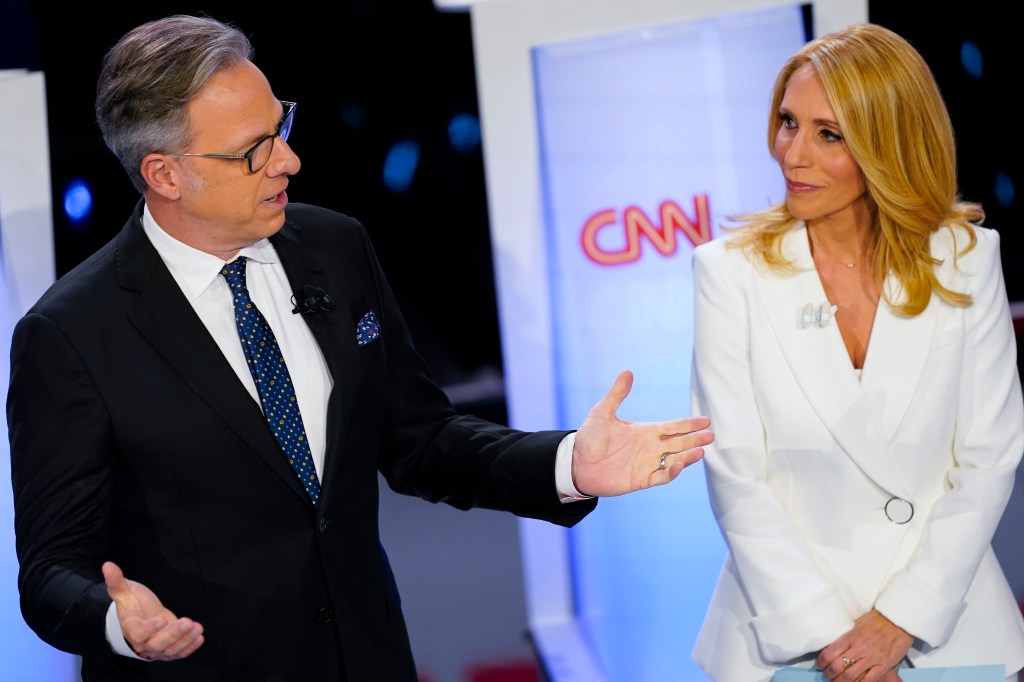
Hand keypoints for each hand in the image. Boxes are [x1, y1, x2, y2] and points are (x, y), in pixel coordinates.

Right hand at [103, 561, 204, 660]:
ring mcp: (156, 648)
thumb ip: (116, 580)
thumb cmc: (133, 603)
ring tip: (196, 628)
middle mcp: (143, 642)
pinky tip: (199, 637)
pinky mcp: (168, 649)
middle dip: (173, 634)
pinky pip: (179, 653)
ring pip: (170, 650)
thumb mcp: (124, 591)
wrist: (141, 617)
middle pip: (157, 645)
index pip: (138, 633)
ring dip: (185, 640)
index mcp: (131, 628)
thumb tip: (108, 565)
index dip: (149, 629)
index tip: (161, 619)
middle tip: (187, 622)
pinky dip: (189, 647)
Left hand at [570, 370, 713, 496]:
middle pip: (678, 443)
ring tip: (701, 451)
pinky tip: (680, 465)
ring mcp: (647, 464)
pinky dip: (671, 472)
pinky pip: (661, 476)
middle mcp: (650, 448)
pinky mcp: (640, 479)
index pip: (672, 427)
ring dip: (688, 456)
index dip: (688, 424)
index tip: (705, 421)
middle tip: (711, 436)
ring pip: (674, 460)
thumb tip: (627, 372)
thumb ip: (617, 394)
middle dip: (694, 439)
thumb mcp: (602, 413)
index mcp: (645, 431)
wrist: (576, 463)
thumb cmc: (589, 438)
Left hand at [817, 609, 911, 680]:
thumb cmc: (876, 620)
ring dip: (841, 681)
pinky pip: (869, 680)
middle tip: (827, 675)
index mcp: (849, 637)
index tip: (820, 665)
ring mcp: (872, 658)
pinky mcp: (884, 666)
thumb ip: (845, 635)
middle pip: (837, 668)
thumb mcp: (855, 623)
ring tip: (838, 681)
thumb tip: (832, 642)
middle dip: (829, 675)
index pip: (828, 654)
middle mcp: (859, 649)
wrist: (898, 621)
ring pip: (850, 676)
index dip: (821, 662)